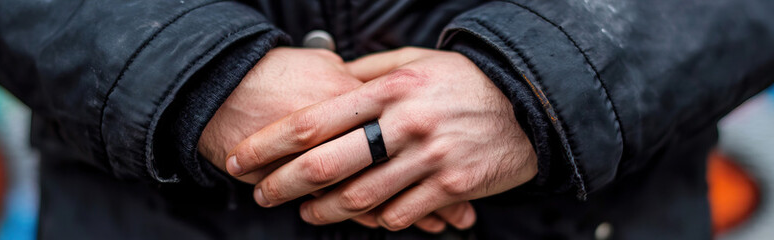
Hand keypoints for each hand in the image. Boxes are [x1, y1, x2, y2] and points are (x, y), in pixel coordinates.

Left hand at [225, 47, 536, 230]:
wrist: (530, 103)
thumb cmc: (465, 82)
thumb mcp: (416, 62)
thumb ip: (370, 72)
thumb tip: (332, 75)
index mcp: (389, 90)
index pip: (314, 120)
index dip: (270, 143)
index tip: (243, 156)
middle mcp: (405, 123)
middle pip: (326, 164)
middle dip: (283, 184)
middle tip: (260, 194)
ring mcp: (429, 157)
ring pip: (359, 197)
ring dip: (324, 211)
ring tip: (306, 212)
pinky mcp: (452, 186)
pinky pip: (400, 214)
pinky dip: (377, 221)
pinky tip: (364, 218)